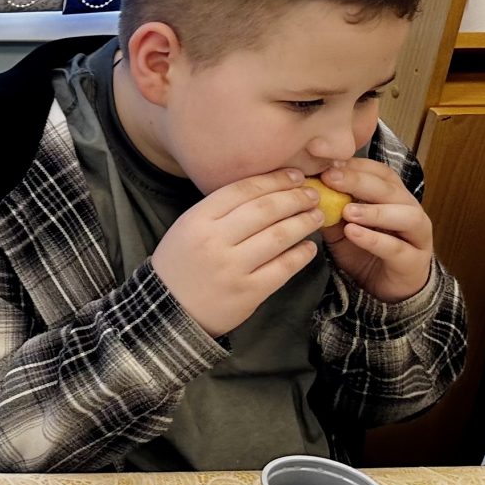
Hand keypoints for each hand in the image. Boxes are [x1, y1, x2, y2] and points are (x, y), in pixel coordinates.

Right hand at [151, 170, 325, 336]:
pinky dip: (301, 255)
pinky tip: (309, 247)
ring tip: (316, 216)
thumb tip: (267, 190)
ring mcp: (232, 268)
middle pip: (265, 210)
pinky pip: (282, 268)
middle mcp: (214, 241)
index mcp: (198, 220)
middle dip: (295, 198)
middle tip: (313, 194)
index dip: (274, 180)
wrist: (168, 308)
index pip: (243, 190)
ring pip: (278, 237)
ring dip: (303, 223)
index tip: (295, 176)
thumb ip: (219, 210)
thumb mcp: (188, 227)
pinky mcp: (247, 292)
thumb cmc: (181, 263)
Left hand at [316, 158, 432, 303]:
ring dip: (374, 211)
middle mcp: (409, 210)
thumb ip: (330, 207)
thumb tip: (305, 188)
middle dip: (360, 182)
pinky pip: (396, 247)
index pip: (380, 172)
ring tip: (347, 211)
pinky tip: (353, 233)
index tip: (328, 164)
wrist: (384, 288)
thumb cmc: (363, 250)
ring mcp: (417, 236)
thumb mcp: (342, 225)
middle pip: (390, 189)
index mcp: (393, 196)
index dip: (356, 166)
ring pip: (405, 216)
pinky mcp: (414, 261)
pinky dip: (374, 239)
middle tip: (332, 179)